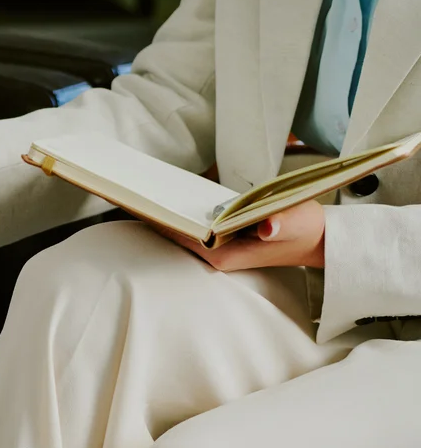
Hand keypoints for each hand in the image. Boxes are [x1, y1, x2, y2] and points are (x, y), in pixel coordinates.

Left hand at [150, 200, 325, 270]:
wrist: (317, 237)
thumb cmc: (306, 230)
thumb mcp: (297, 223)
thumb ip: (281, 224)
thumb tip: (265, 227)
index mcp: (226, 256)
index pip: (184, 239)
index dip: (163, 225)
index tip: (142, 208)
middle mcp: (217, 254)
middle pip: (179, 234)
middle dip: (157, 217)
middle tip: (129, 194)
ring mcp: (218, 246)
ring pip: (184, 229)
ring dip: (167, 213)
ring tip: (140, 191)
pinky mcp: (222, 235)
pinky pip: (195, 223)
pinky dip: (182, 211)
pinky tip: (166, 195)